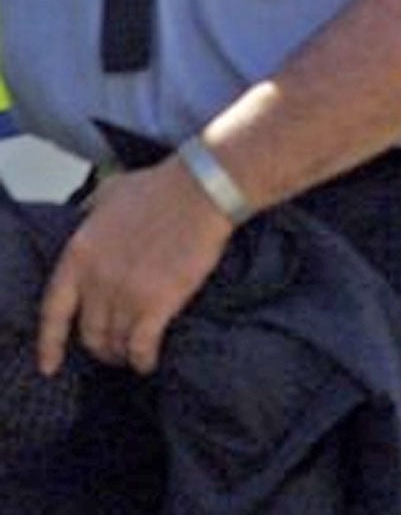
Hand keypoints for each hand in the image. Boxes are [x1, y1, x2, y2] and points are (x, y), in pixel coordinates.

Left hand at [39, 159, 233, 375]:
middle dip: (99, 347)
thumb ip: (89, 211)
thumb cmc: (160, 188)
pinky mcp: (157, 304)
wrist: (201, 191)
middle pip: (89, 332)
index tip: (50, 363)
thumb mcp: (109, 192)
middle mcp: (96, 281)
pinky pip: (141, 346)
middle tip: (111, 349)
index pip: (54, 311)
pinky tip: (148, 363)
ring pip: (114, 342)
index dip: (50, 343)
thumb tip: (83, 217)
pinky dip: (143, 360)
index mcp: (79, 255)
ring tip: (132, 354)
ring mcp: (125, 295)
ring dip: (122, 354)